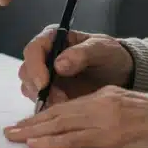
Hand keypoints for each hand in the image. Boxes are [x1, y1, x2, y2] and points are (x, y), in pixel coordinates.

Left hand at [4, 86, 147, 147]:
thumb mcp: (127, 106)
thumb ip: (105, 111)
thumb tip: (85, 125)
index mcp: (103, 96)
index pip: (67, 105)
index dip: (44, 114)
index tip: (27, 123)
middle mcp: (99, 103)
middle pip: (58, 113)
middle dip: (31, 123)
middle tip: (10, 130)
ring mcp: (104, 119)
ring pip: (60, 124)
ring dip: (34, 132)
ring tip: (15, 137)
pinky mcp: (110, 135)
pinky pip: (74, 138)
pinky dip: (52, 141)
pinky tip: (37, 143)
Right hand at [18, 28, 132, 105]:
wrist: (120, 74)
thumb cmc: (110, 56)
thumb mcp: (102, 49)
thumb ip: (82, 54)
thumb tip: (59, 64)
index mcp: (53, 38)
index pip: (33, 49)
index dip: (35, 66)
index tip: (44, 83)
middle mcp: (44, 55)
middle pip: (27, 71)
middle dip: (39, 87)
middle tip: (59, 99)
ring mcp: (45, 75)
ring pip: (30, 88)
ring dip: (44, 99)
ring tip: (66, 103)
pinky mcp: (49, 92)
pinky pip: (40, 101)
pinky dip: (49, 107)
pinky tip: (65, 108)